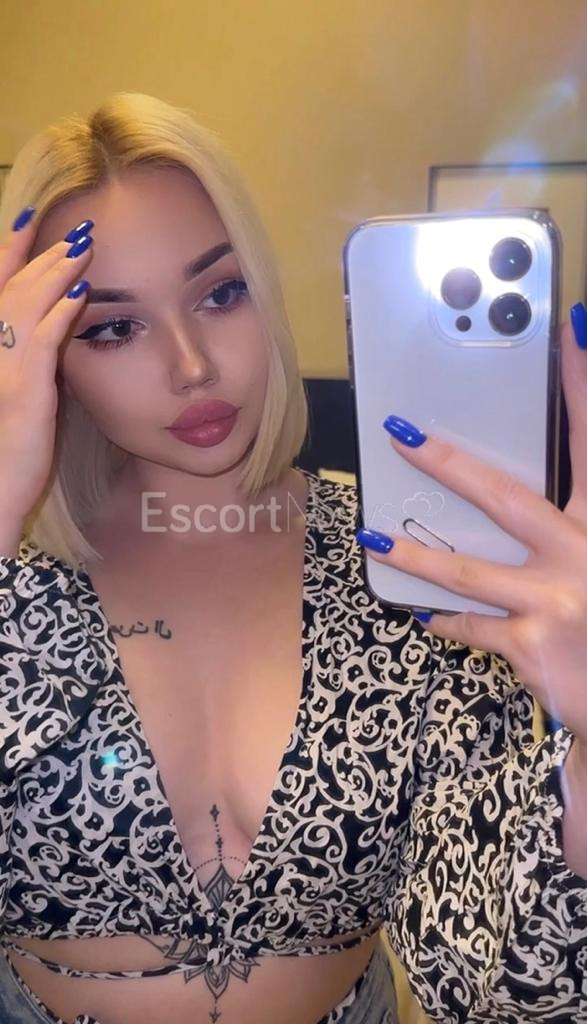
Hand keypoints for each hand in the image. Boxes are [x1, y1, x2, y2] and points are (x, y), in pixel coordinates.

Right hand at [0, 206, 92, 528]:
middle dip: (41, 256)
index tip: (28, 223)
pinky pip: (43, 341)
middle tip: (73, 230)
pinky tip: (81, 292)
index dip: (8, 254)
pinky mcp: (23, 390)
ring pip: (26, 305)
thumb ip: (28, 365)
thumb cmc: (7, 453)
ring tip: (80, 247)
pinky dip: (60, 312)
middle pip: (12, 289)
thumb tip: (51, 336)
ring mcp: (2, 369)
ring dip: (54, 272)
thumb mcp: (17, 399)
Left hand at [356, 312, 586, 746]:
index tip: (571, 329)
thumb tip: (528, 504)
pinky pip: (472, 625)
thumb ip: (577, 518)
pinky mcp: (532, 644)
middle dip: (449, 462)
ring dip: (415, 553)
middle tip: (402, 432)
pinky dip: (446, 618)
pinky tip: (422, 613)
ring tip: (373, 539)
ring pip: (467, 570)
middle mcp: (582, 551)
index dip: (582, 383)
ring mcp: (554, 600)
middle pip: (505, 497)